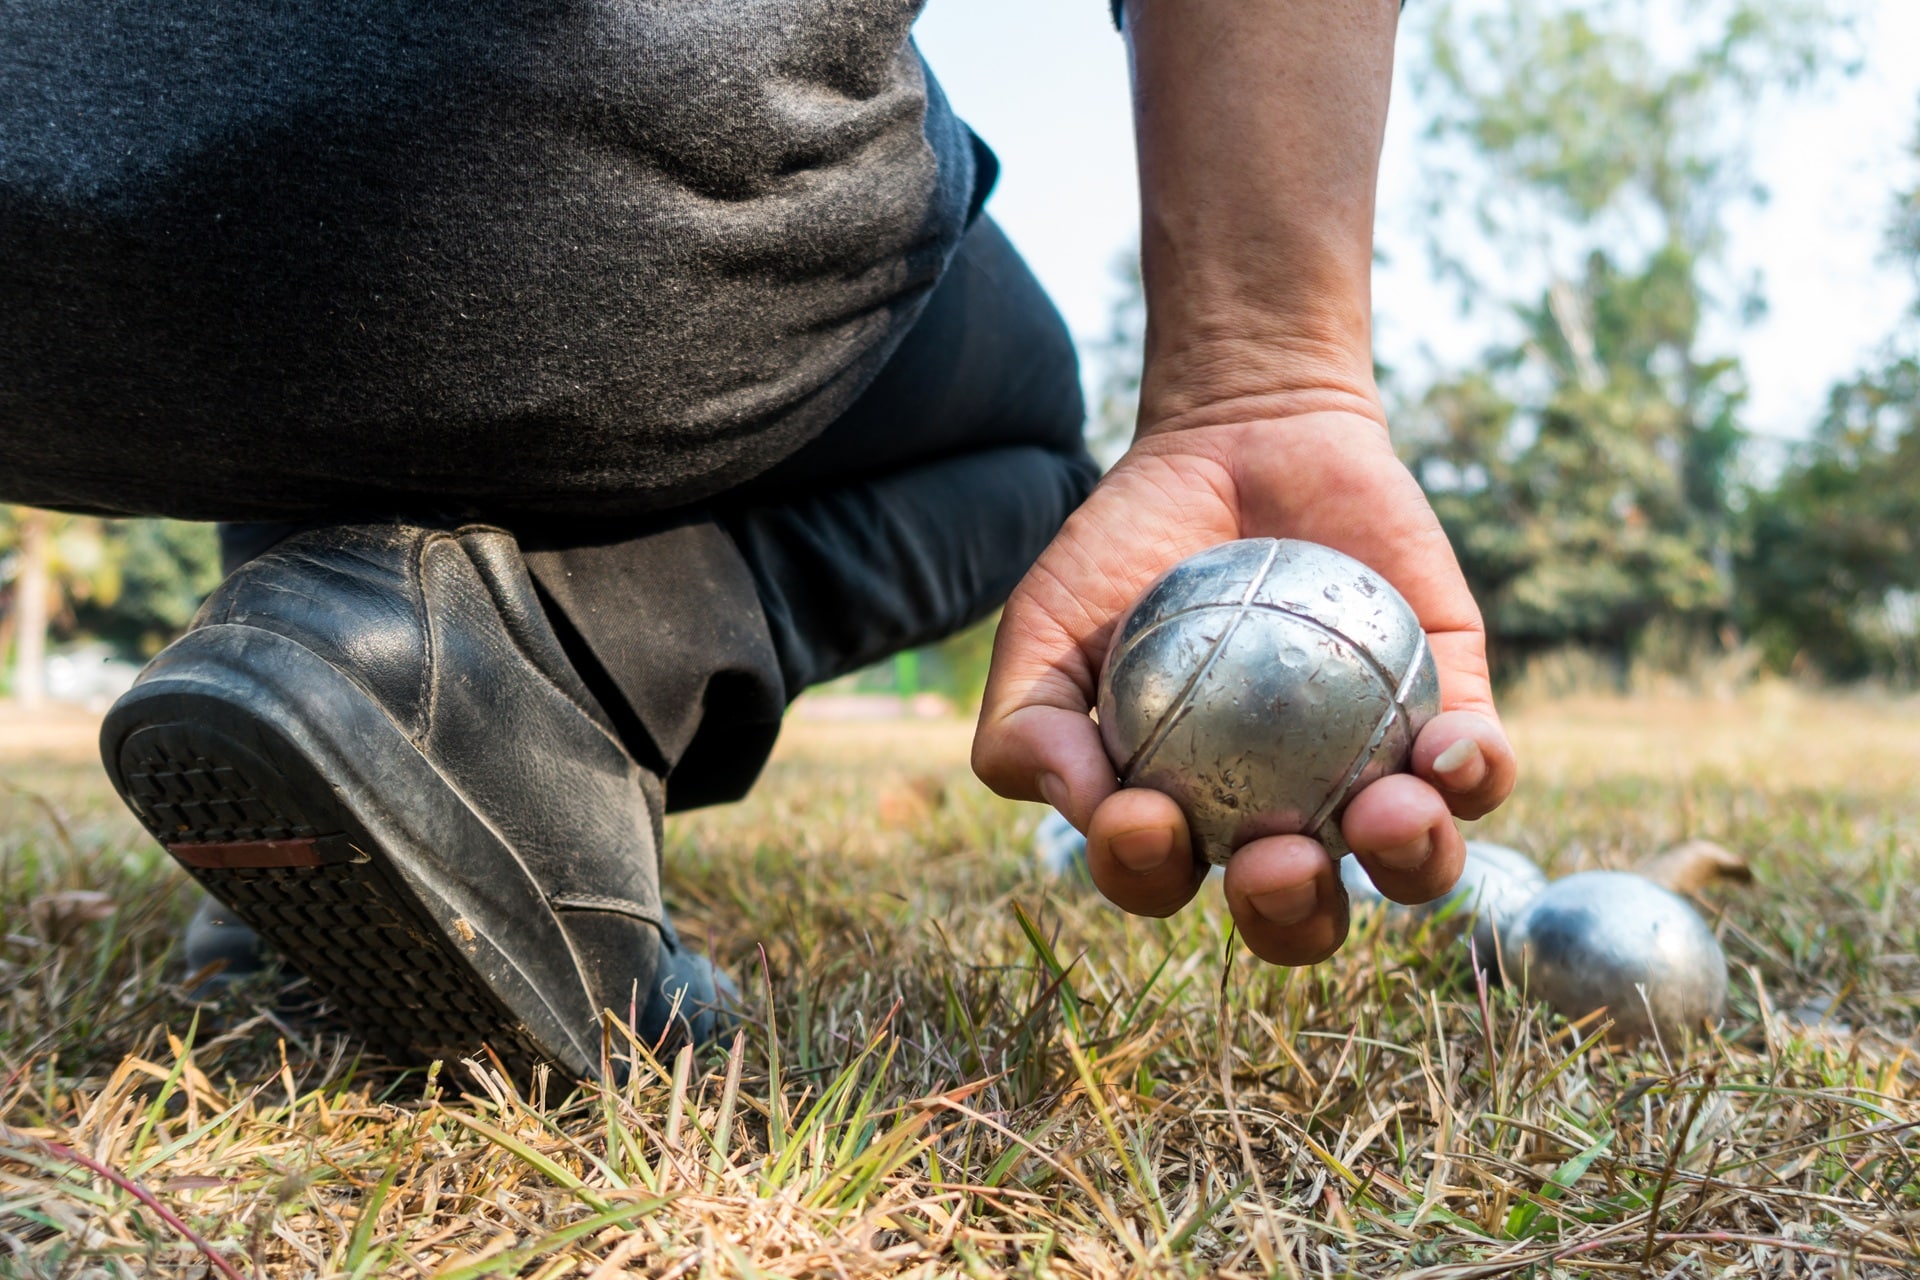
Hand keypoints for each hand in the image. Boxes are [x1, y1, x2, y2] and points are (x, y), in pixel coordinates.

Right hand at [971, 408, 1516, 964]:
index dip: (1150, 876)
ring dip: (1407, 862)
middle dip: (1292, 914)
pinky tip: (1447, 746)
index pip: (1164, 880)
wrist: (1236, 438)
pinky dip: (1472, 773)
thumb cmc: (1126, 547)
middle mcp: (1282, 814)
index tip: (1142, 814)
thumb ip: (1029, 725)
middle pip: (1299, 913)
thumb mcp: (1043, 625)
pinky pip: (1479, 772)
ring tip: (1384, 813)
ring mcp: (1371, 771)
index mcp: (1181, 814)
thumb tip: (1091, 811)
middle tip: (1276, 858)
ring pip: (1410, 864)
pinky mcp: (1451, 712)